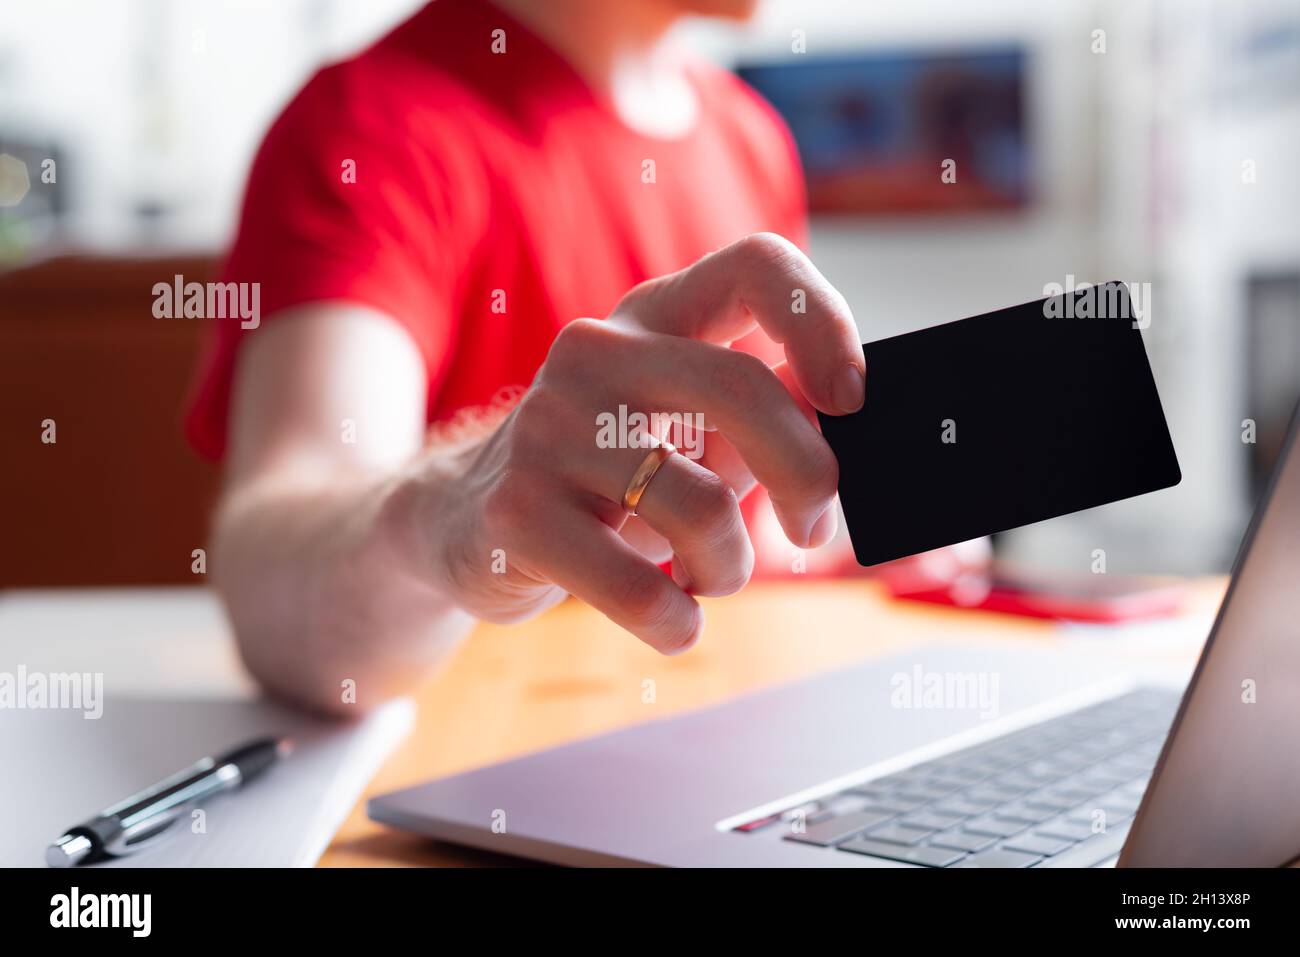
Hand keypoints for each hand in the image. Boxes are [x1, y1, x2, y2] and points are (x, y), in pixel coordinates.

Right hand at [398, 233, 864, 653]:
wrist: (465, 522)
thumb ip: (763, 416)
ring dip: (730, 568)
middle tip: (814, 527)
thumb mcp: (685, 429)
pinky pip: (639, 587)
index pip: (755, 266)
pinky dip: (676, 620)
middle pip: (741, 389)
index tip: (851, 401)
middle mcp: (598, 352)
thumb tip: (850, 433)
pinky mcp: (516, 510)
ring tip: (710, 577)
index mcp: (654, 317)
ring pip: (698, 507)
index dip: (821, 322)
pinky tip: (674, 618)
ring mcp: (549, 427)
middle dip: (807, 477)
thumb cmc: (606, 476)